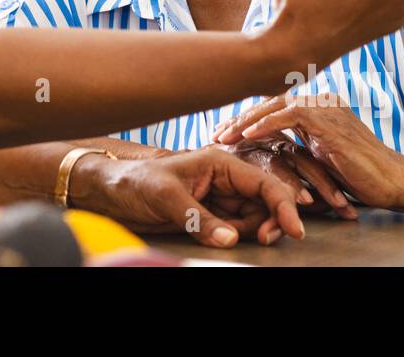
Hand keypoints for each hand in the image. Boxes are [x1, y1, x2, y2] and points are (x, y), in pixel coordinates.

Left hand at [69, 148, 305, 247]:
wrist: (110, 193)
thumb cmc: (134, 182)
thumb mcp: (165, 196)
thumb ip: (199, 218)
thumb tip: (230, 239)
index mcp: (219, 162)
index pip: (261, 182)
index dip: (282, 204)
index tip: (293, 229)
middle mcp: (224, 179)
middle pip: (264, 202)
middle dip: (270, 221)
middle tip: (263, 241)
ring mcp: (218, 199)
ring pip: (252, 218)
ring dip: (253, 231)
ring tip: (232, 238)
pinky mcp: (209, 216)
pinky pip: (235, 229)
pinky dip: (237, 237)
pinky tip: (226, 240)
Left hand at [213, 95, 403, 209]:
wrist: (393, 181)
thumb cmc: (359, 175)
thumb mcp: (319, 156)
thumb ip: (298, 145)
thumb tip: (267, 149)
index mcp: (319, 107)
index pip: (274, 106)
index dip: (246, 119)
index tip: (223, 134)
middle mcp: (322, 101)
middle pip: (270, 101)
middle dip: (239, 118)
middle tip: (215, 134)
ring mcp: (327, 107)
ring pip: (276, 104)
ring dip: (246, 120)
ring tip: (224, 136)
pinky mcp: (330, 120)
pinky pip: (291, 114)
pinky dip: (267, 123)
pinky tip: (247, 136)